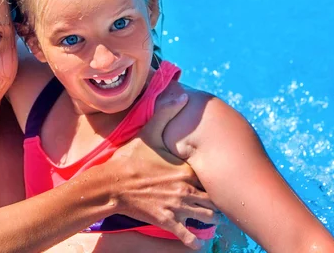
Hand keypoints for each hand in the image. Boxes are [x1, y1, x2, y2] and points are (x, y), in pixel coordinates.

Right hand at [109, 91, 220, 249]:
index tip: (222, 176)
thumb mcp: (147, 132)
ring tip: (212, 216)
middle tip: (221, 199)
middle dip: (219, 200)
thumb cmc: (130, 159)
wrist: (111, 185)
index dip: (219, 176)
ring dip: (211, 218)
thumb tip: (183, 95)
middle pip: (215, 199)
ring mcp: (178, 208)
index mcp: (185, 170)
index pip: (213, 175)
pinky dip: (195, 241)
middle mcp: (186, 190)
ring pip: (207, 217)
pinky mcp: (167, 222)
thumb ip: (165, 113)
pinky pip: (188, 237)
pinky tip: (198, 242)